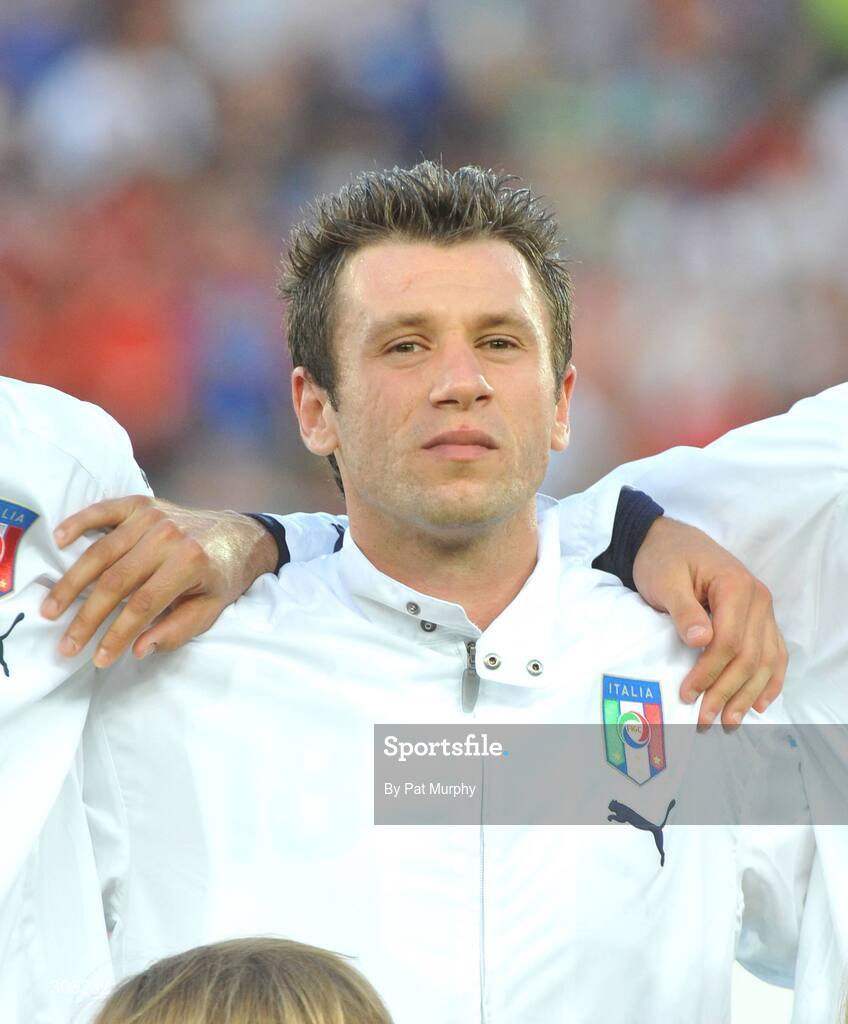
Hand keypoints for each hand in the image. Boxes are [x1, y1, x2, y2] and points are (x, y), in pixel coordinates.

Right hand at [41, 497, 278, 666]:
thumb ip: (176, 630)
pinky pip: (103, 511)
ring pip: (101, 552)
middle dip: (87, 618)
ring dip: (72, 583)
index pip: (142, 606)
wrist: (239, 535)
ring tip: (50, 609)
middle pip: (115, 582)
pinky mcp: (142, 505)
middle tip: (66, 645)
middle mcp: (169, 537)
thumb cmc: (222, 576)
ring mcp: (153, 517)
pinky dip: (78, 523)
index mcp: (190, 563)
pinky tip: (59, 541)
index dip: (116, 635)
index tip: (98, 659)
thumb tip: (137, 649)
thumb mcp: (210, 609)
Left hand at [633, 517, 786, 729]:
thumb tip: (700, 641)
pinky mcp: (759, 616)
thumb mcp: (665, 580)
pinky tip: (761, 702)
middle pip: (750, 656)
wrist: (668, 539)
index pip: (729, 641)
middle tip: (706, 719)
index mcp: (735, 586)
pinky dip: (771, 678)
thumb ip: (683, 611)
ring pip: (766, 659)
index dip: (709, 672)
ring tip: (731, 720)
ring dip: (750, 693)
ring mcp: (763, 608)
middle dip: (728, 691)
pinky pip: (775, 651)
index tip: (688, 694)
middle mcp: (758, 598)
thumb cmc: (663, 559)